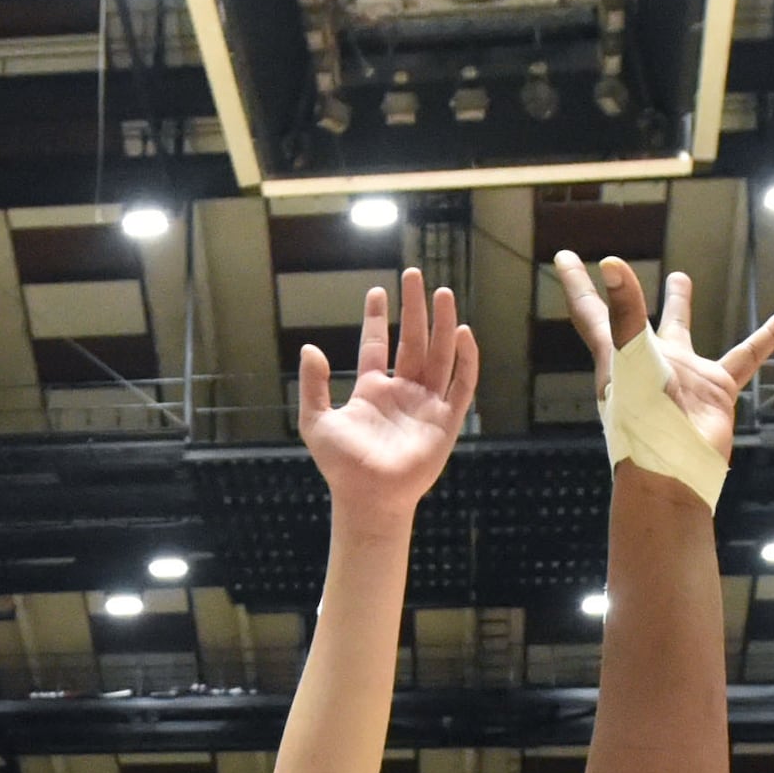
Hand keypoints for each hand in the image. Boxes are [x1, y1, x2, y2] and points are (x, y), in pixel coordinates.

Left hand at [298, 269, 476, 519]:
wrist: (367, 497)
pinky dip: (464, 360)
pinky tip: (461, 333)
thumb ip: (314, 385)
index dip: (378, 318)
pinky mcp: (446, 420)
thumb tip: (309, 348)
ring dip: (441, 324)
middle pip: (413, 340)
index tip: (378, 291)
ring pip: (439, 355)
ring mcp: (426, 404)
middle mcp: (402, 392)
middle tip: (415, 274)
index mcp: (372, 391)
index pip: (378, 345)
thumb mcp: (317, 421)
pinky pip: (460, 385)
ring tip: (442, 292)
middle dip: (415, 308)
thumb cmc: (341, 466)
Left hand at [546, 251, 773, 473]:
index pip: (591, 310)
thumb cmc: (642, 420)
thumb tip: (611, 265)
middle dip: (623, 297)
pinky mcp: (715, 390)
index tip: (562, 257)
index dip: (576, 283)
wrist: (675, 471)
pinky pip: (743, 357)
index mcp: (615, 356)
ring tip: (681, 279)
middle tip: (616, 268)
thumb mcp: (632, 359)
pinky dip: (764, 338)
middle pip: (630, 320)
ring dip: (678, 305)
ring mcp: (681, 376)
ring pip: (680, 331)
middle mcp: (645, 363)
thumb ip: (625, 313)